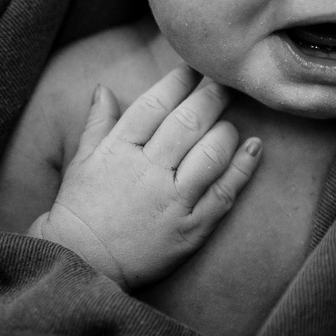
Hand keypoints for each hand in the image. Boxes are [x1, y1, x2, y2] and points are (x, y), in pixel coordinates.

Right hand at [28, 65, 260, 288]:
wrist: (80, 267)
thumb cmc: (81, 210)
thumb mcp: (81, 163)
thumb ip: (98, 123)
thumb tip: (104, 87)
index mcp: (118, 150)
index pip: (155, 105)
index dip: (179, 81)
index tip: (195, 68)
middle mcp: (147, 171)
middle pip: (189, 123)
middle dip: (212, 96)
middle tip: (227, 81)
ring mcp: (172, 201)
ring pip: (212, 153)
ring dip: (228, 131)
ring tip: (231, 123)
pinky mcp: (192, 228)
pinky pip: (225, 192)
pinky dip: (244, 167)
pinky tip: (255, 148)